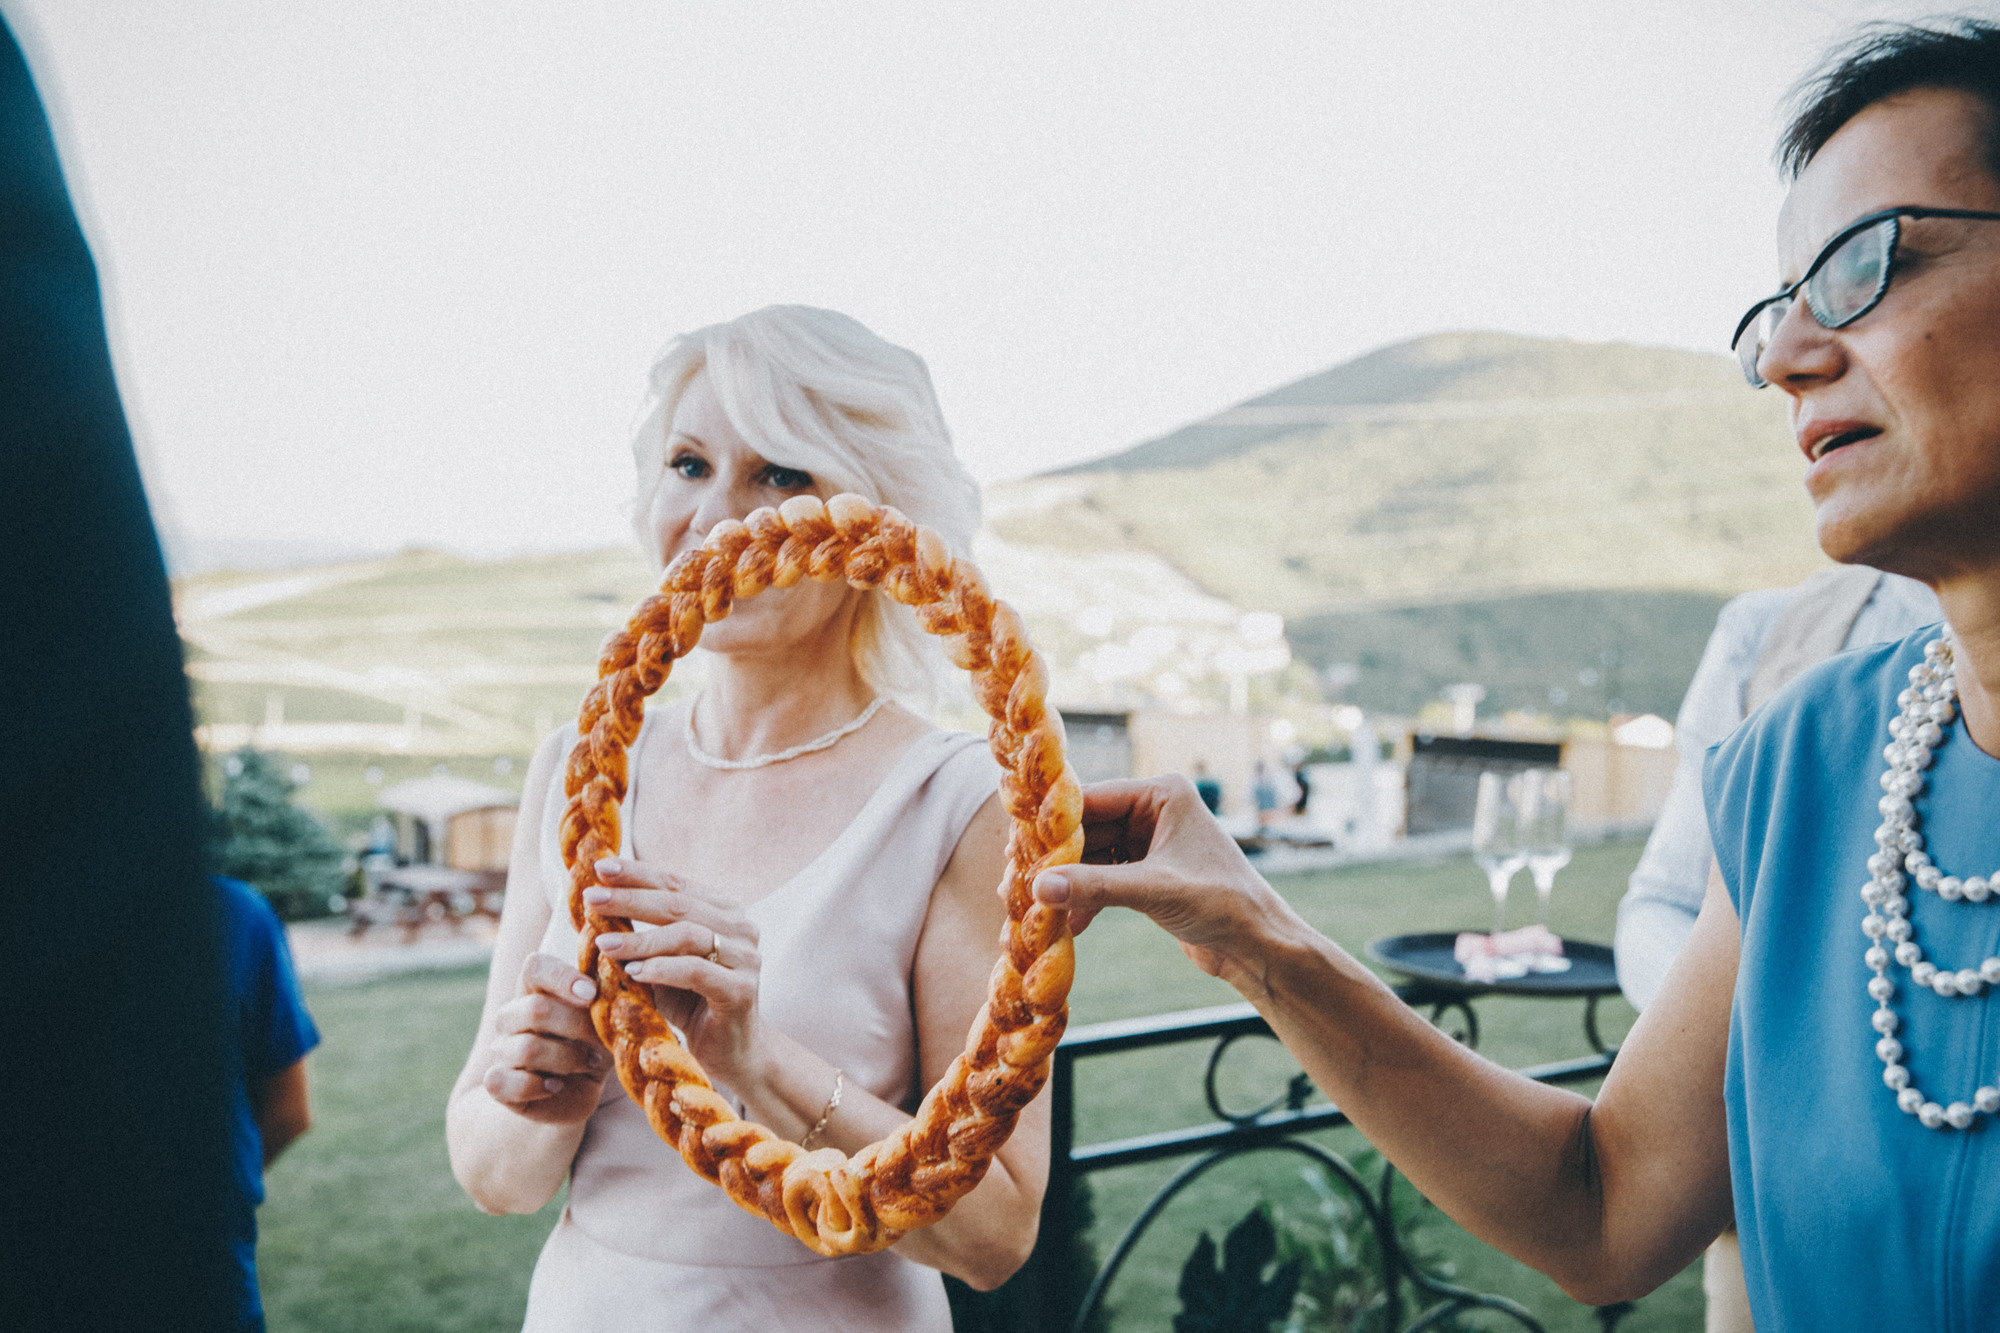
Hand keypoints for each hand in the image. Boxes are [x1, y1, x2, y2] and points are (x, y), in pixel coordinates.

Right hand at [483, 951, 609, 1123]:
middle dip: (576, 1026)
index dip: (563, 977)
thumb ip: (612, 999)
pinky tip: (555, 1086)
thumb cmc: (593, 1046)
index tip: (592, 994)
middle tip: (601, 1039)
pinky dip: (536, 1086)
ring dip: (567, 1058)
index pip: (535, 967)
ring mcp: (501, 1049)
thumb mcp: (607, 1022)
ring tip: (588, 1063)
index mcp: (537, 990)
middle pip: (534, 1009)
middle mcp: (512, 1016)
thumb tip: (626, 975)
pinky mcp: (497, 1082)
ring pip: (526, 1048)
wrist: (578, 1092)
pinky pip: (501, 1081)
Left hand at [586, 856, 766, 1090]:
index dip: (637, 874)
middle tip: (592, 899)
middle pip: (679, 903)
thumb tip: (594, 901)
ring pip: (687, 935)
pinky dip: (662, 969)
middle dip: (631, 899)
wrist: (731, 1052)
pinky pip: (696, 972)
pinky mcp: (742, 990)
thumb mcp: (662, 962)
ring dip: (640, 939)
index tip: (599, 868)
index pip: (675, 883)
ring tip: (603, 944)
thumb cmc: (691, 1003)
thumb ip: (640, 933)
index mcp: (724, 911)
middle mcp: (741, 927)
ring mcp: (746, 958)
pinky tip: (633, 973)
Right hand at [1031, 776, 1289, 976]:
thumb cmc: (1222, 904)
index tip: (1017, 847)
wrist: (1257, 945)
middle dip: (1057, 860)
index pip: (1092, 800)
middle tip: (1019, 883)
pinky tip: (1071, 925)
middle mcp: (1154, 812)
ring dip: (1068, 884)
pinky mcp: (1148, 873)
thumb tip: (1039, 888)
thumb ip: (1095, 887)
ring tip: (1038, 911)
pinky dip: (1087, 899)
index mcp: (1163, 794)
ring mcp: (1150, 842)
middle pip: (1087, 829)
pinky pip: (1104, 878)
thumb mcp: (1155, 890)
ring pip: (1092, 857)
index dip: (1054, 825)